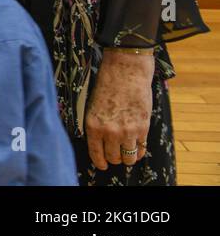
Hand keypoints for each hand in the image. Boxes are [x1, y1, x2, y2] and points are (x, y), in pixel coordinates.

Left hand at [85, 49, 154, 170]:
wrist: (126, 70)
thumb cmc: (107, 85)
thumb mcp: (93, 106)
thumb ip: (96, 125)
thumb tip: (100, 143)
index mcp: (92, 125)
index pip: (96, 154)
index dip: (100, 162)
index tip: (103, 164)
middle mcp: (109, 131)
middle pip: (113, 158)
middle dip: (114, 158)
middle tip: (115, 153)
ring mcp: (127, 131)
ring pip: (128, 158)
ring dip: (127, 156)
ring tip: (126, 150)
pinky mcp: (143, 128)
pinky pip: (141, 149)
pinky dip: (139, 151)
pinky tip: (137, 146)